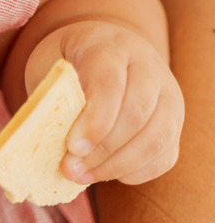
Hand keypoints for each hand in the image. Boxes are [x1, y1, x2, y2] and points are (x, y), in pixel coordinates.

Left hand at [24, 21, 183, 186]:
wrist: (104, 47)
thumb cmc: (69, 62)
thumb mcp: (50, 66)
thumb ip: (51, 97)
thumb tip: (47, 145)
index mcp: (110, 46)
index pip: (110, 84)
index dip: (94, 121)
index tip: (72, 148)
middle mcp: (147, 66)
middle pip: (137, 113)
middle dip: (103, 149)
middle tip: (71, 169)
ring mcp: (167, 93)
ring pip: (157, 137)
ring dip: (119, 166)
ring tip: (84, 176)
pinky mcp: (175, 121)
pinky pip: (165, 155)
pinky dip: (137, 171)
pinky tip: (107, 173)